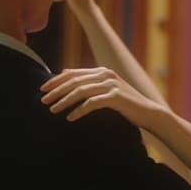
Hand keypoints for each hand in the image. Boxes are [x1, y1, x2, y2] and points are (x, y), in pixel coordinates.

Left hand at [40, 67, 165, 128]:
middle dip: (56, 91)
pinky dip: (79, 110)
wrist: (148, 113)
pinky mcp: (116, 97)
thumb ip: (89, 83)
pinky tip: (70, 118)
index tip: (42, 89)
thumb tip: (65, 74)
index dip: (56, 80)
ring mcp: (111, 85)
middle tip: (42, 100)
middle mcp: (105, 74)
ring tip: (52, 110)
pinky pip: (92, 103)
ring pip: (80, 91)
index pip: (73, 73)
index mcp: (101, 71)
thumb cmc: (125, 104)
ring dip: (64, 101)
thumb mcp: (106, 90)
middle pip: (74, 81)